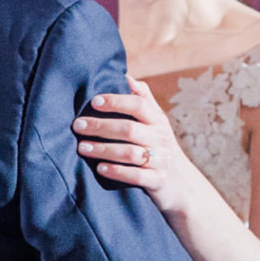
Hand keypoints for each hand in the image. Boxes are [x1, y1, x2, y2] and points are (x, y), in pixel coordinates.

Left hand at [73, 83, 204, 218]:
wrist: (181, 184)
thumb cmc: (159, 147)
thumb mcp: (156, 123)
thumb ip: (143, 100)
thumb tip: (127, 76)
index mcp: (158, 121)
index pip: (139, 105)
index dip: (117, 101)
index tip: (94, 101)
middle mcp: (161, 139)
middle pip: (129, 129)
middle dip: (101, 126)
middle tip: (78, 125)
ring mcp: (160, 161)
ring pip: (130, 153)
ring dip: (104, 149)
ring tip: (82, 148)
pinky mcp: (158, 181)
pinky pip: (136, 176)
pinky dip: (117, 172)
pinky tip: (100, 168)